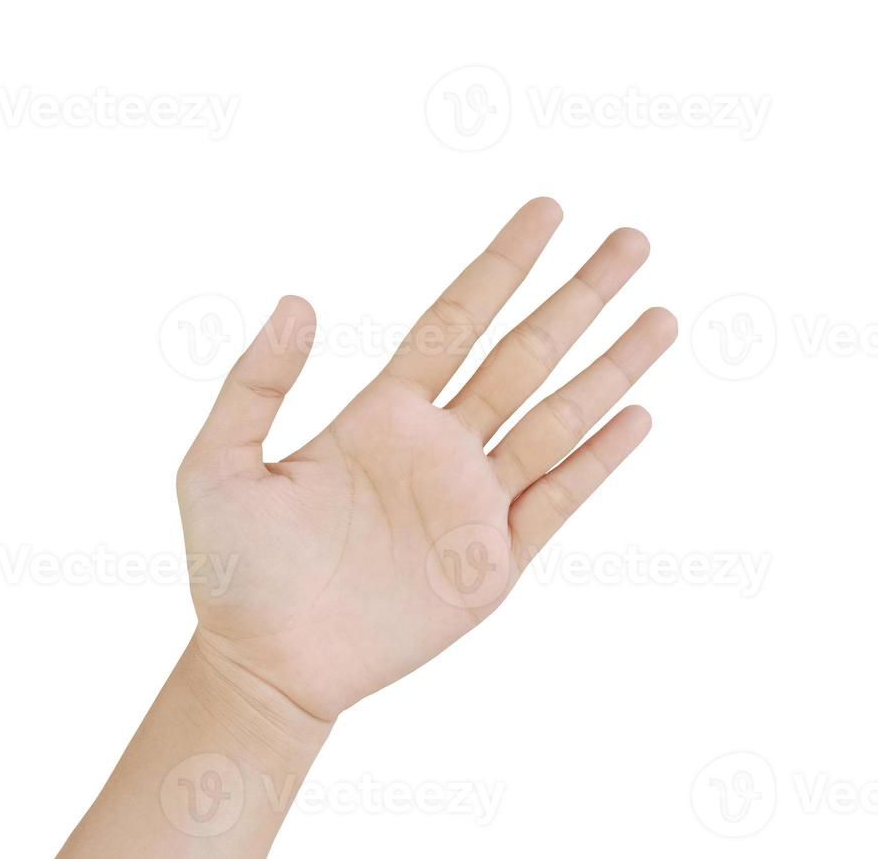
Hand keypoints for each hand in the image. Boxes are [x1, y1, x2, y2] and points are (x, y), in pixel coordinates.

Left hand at [178, 197, 676, 721]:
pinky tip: (636, 416)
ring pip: (556, 419)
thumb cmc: (235, 568)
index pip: (456, 319)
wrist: (266, 666)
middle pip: (524, 354)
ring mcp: (472, 501)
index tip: (546, 211)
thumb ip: (255, 384)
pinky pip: (557, 502)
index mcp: (382, 413)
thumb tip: (297, 298)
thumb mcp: (216, 466)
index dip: (502, 263)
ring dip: (610, 368)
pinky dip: (598, 460)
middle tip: (631, 240)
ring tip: (660, 316)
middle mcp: (439, 445)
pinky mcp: (493, 562)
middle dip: (579, 296)